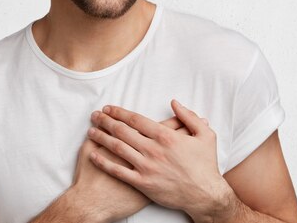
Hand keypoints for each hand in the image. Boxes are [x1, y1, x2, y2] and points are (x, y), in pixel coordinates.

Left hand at [87, 100, 233, 221]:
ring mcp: (146, 167)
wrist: (205, 195)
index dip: (119, 112)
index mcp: (166, 136)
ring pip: (117, 148)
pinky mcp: (142, 183)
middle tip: (95, 116)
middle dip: (106, 121)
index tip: (109, 109)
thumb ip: (189, 117)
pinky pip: (118, 171)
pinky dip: (104, 162)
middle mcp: (153, 149)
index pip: (135, 120)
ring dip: (101, 138)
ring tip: (91, 131)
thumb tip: (174, 102)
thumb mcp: (205, 135)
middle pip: (122, 131)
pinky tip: (94, 155)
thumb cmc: (205, 166)